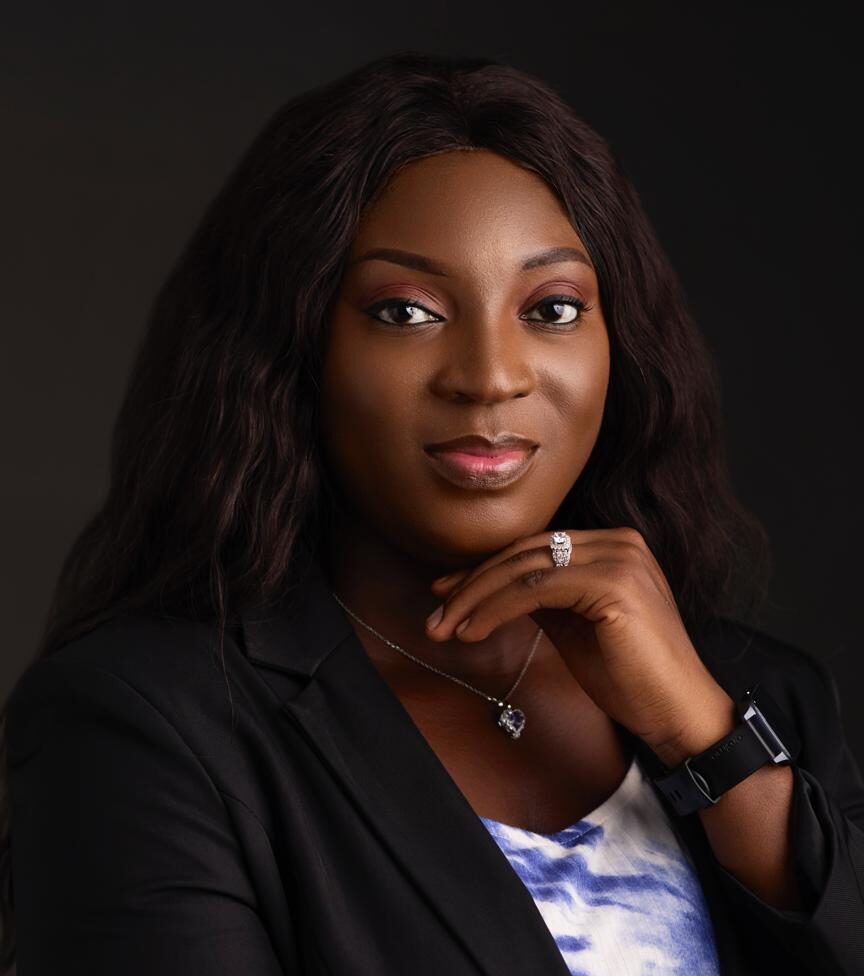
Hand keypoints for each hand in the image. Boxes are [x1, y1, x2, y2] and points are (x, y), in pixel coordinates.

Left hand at [425, 526, 733, 758]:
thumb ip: (539, 598)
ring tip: (444, 628)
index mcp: (612, 545)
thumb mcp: (573, 625)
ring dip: (475, 599)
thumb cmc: (628, 675)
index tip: (444, 592)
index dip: (484, 569)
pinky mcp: (614, 584)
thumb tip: (486, 590)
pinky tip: (472, 631)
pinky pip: (535, 591)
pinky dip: (496, 610)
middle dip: (471, 584)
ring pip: (524, 569)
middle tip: (435, 613)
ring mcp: (619, 559)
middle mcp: (619, 542)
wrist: (677, 712)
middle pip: (524, 554)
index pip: (533, 548)